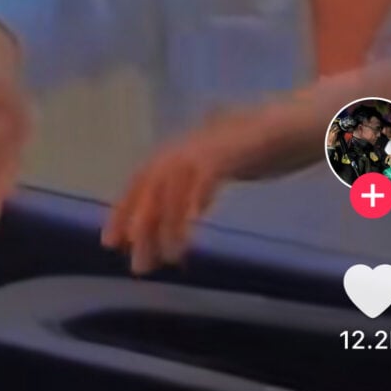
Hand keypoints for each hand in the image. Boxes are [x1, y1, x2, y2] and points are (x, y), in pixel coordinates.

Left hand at [101, 118, 245, 274]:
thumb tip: (166, 237)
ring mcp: (200, 150)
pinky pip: (201, 181)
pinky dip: (192, 203)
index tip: (110, 243)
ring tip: (171, 257)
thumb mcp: (206, 175)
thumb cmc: (242, 154)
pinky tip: (192, 225)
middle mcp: (179, 150)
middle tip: (140, 264)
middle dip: (141, 227)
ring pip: (172, 189)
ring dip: (168, 226)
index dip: (121, 212)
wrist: (280, 126)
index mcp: (171, 153)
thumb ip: (186, 198)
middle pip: (149, 189)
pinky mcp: (223, 154)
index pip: (137, 184)